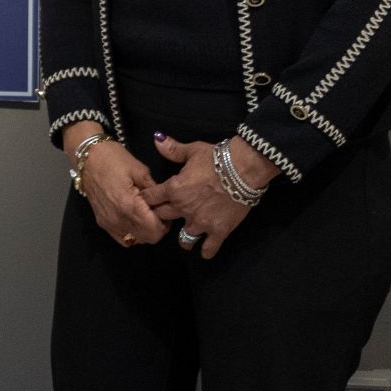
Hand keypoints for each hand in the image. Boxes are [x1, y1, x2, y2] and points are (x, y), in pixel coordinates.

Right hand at [73, 134, 167, 248]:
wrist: (87, 157)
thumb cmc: (114, 159)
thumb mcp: (140, 170)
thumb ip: (155, 190)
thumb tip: (165, 202)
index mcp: (129, 206)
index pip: (156, 230)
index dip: (165, 222)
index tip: (165, 209)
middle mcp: (118, 220)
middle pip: (148, 238)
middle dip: (158, 228)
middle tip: (157, 211)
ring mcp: (109, 224)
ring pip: (137, 240)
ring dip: (145, 231)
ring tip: (145, 214)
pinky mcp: (102, 223)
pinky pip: (123, 239)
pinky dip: (132, 234)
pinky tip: (133, 220)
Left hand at [139, 134, 250, 260]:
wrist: (243, 169)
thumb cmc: (217, 158)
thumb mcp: (192, 150)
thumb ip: (172, 149)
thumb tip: (156, 139)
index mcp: (173, 188)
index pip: (150, 198)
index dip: (147, 199)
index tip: (147, 201)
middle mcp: (183, 208)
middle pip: (162, 218)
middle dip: (160, 217)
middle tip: (164, 217)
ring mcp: (200, 222)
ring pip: (183, 238)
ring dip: (182, 238)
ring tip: (185, 237)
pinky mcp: (218, 230)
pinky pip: (209, 247)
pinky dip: (206, 251)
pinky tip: (205, 251)